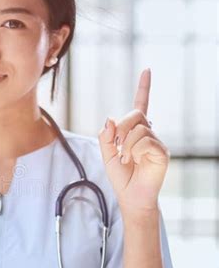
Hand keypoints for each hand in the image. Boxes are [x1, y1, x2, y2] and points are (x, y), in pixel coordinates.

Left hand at [98, 68, 169, 212]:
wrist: (131, 197)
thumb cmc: (121, 178)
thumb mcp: (106, 155)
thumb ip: (106, 137)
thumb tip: (110, 119)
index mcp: (135, 132)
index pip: (141, 105)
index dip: (143, 88)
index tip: (147, 70)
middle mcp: (148, 133)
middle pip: (135, 114)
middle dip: (120, 128)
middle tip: (116, 146)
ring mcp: (156, 142)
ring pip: (139, 128)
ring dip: (125, 144)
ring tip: (126, 159)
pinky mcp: (162, 152)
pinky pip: (146, 140)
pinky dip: (135, 150)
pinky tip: (135, 161)